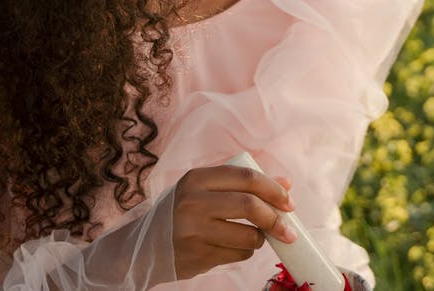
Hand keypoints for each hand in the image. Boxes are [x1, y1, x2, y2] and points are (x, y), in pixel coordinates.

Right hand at [172, 164, 297, 279]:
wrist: (144, 247)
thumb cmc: (184, 213)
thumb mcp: (205, 190)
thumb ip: (243, 185)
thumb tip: (287, 184)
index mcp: (196, 179)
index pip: (246, 178)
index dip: (273, 189)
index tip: (289, 202)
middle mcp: (192, 202)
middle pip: (249, 205)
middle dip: (276, 218)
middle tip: (288, 229)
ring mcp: (193, 231)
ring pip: (248, 235)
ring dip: (261, 238)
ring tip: (256, 236)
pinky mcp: (197, 255)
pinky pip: (238, 254)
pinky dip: (246, 251)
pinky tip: (235, 246)